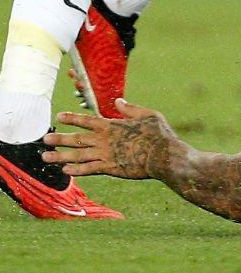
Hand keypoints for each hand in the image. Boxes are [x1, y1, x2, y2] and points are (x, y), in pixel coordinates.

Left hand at [44, 99, 172, 178]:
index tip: (59, 116)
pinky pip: (88, 170)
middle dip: (59, 138)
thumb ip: (130, 109)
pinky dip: (76, 171)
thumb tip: (118, 101)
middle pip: (77, 139)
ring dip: (60, 156)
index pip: (87, 120)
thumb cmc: (158, 133)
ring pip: (77, 156)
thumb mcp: (148, 115)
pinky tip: (65, 171)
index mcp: (113, 126)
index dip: (72, 118)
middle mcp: (104, 140)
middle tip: (45, 139)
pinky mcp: (109, 168)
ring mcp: (105, 155)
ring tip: (46, 157)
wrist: (162, 155)